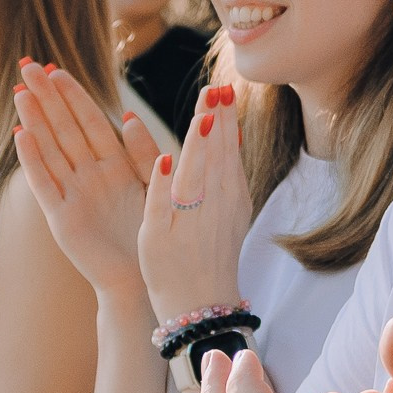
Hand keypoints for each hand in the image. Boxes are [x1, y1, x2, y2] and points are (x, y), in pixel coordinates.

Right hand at [12, 61, 161, 294]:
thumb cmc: (150, 235)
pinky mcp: (62, 218)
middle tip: (26, 65)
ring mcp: (71, 195)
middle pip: (63, 128)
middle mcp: (87, 175)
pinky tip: (20, 135)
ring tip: (19, 91)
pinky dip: (32, 160)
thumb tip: (129, 117)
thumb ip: (144, 154)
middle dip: (46, 97)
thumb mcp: (153, 187)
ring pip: (50, 150)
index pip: (89, 121)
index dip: (72, 95)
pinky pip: (44, 184)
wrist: (143, 280)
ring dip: (34, 120)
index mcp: (112, 165)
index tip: (55, 67)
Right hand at [141, 86, 253, 323]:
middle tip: (219, 85)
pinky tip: (236, 133)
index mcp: (191, 204)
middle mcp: (216, 201)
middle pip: (220, 149)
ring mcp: (232, 206)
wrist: (203, 307)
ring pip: (233, 158)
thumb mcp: (152, 237)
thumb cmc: (166, 273)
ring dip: (230, 126)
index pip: (198, 155)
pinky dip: (237, 149)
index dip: (203, 125)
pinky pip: (240, 172)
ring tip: (227, 98)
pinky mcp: (239, 213)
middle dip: (220, 115)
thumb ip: (158, 195)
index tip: (208, 99)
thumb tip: (165, 157)